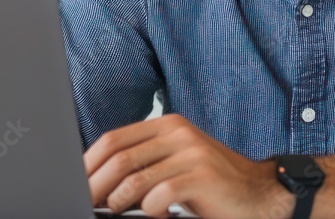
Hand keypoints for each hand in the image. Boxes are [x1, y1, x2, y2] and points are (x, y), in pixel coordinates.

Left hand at [84, 113, 293, 218]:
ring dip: (118, 201)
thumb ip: (145, 161)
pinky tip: (156, 215)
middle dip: (95, 184)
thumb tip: (98, 179)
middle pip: (119, 157)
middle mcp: (178, 132)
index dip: (89, 163)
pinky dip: (149, 209)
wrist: (259, 195)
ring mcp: (191, 152)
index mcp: (167, 125)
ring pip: (135, 177)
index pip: (114, 139)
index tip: (76, 183)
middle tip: (86, 203)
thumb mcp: (176, 163)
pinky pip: (161, 194)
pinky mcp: (203, 176)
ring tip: (115, 212)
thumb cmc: (212, 185)